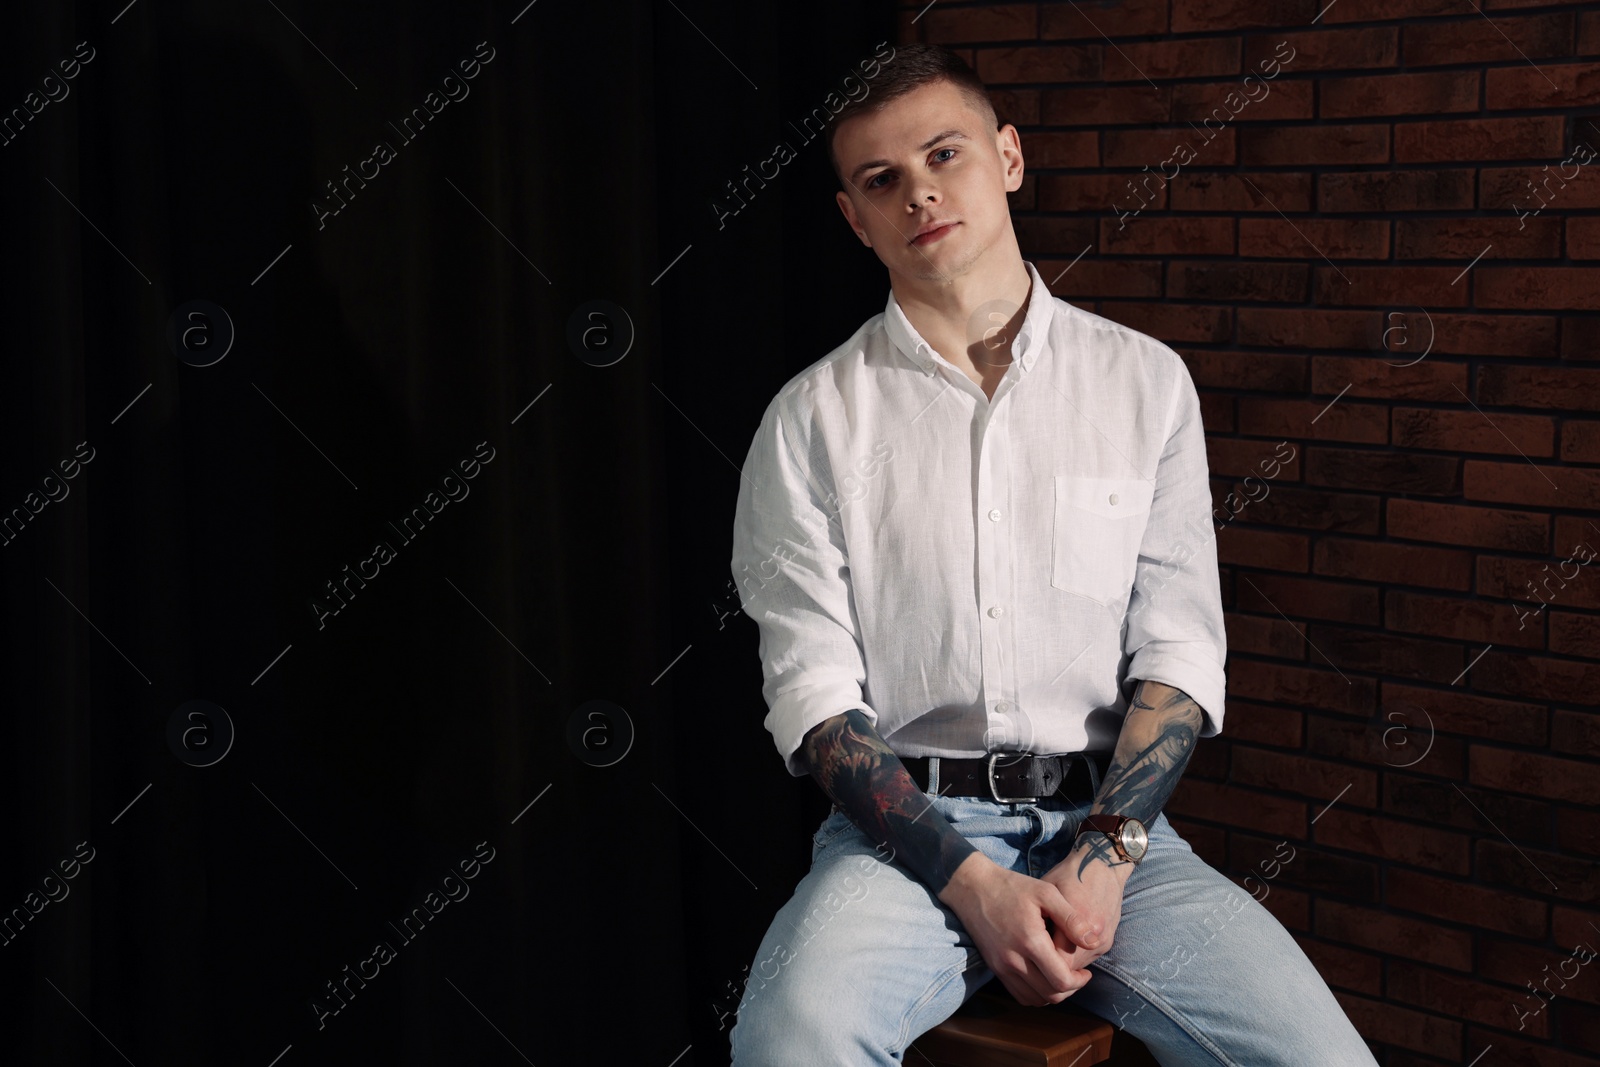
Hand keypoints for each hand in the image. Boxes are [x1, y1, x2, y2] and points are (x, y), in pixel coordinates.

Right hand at [938, 854, 1093, 1006]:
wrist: (973, 887)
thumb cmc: (1012, 886)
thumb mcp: (1046, 893)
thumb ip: (1071, 918)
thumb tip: (1092, 942)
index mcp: (1030, 941)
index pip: (1061, 980)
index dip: (1080, 981)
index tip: (1086, 971)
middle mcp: (1014, 960)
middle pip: (1050, 995)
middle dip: (1070, 989)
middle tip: (1078, 975)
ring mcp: (1001, 966)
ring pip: (1034, 999)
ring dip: (1053, 994)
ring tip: (1061, 977)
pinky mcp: (994, 968)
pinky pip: (1018, 995)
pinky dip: (1035, 994)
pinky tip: (1042, 978)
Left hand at [1039, 838, 1132, 969]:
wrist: (1103, 864)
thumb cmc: (1069, 875)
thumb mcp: (1048, 889)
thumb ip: (1041, 919)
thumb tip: (1029, 945)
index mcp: (1078, 921)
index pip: (1055, 960)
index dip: (1038, 960)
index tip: (1026, 954)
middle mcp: (1095, 935)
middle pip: (1067, 968)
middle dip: (1050, 965)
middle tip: (1033, 954)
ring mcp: (1104, 941)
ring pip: (1078, 967)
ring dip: (1062, 963)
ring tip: (1046, 948)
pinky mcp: (1108, 942)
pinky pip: (1087, 959)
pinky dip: (1073, 957)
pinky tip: (1061, 943)